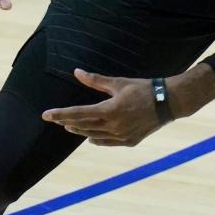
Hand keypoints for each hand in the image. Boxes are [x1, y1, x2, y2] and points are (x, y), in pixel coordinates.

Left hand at [42, 70, 160, 146]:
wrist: (169, 102)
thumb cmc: (144, 88)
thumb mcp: (119, 82)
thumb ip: (96, 80)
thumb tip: (77, 72)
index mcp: (110, 110)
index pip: (78, 113)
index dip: (60, 114)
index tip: (46, 115)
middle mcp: (113, 126)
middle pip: (83, 126)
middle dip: (68, 121)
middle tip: (56, 118)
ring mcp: (121, 136)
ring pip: (93, 136)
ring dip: (80, 130)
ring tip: (70, 126)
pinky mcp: (129, 141)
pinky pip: (106, 142)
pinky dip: (96, 139)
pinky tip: (90, 137)